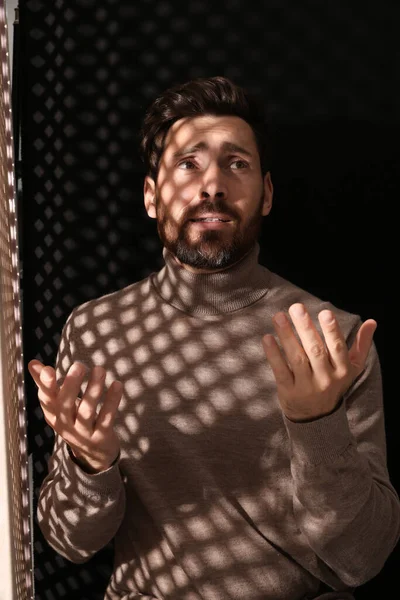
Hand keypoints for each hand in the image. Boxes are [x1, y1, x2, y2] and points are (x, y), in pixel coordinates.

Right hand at [28, 360, 122, 472]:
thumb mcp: (58, 406)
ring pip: (86, 412)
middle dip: (71, 385)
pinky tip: (117, 384)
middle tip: (79, 365)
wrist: (93, 455)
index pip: (46, 400)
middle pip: (65, 406)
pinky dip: (112, 401)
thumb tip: (33, 362)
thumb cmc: (73, 421)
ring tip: (99, 370)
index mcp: (53, 415)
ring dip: (93, 390)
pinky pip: (106, 418)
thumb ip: (46, 384)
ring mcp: (83, 433)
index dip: (46, 386)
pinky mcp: (101, 436)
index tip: (48, 369)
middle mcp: (65, 425)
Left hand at [262, 303, 376, 421]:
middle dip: (305, 327)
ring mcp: (307, 387)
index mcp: (343, 370)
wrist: (317, 418)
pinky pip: (281, 371)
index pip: (337, 348)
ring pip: (297, 358)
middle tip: (296, 307)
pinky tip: (267, 338)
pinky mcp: (289, 392)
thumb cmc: (334, 384)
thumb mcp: (352, 368)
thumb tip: (372, 321)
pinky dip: (273, 354)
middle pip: (315, 350)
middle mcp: (326, 379)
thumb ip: (361, 344)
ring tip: (279, 316)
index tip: (325, 312)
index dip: (331, 330)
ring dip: (287, 336)